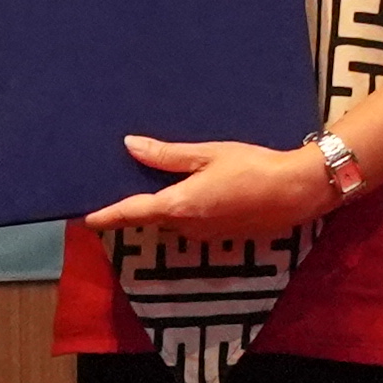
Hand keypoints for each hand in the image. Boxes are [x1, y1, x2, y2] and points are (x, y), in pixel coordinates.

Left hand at [88, 136, 343, 239]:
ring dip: (168, 207)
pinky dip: (189, 211)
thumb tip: (130, 146)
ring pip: (175, 222)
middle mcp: (187, 228)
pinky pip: (195, 225)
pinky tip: (199, 191)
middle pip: (153, 218)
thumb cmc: (252, 166)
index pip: (132, 213)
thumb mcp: (207, 154)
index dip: (107, 216)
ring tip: (162, 182)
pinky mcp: (224, 237)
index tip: (86, 220)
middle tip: (126, 183)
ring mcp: (206, 236)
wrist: (296, 191)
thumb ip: (167, 155)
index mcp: (178, 206)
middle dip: (140, 206)